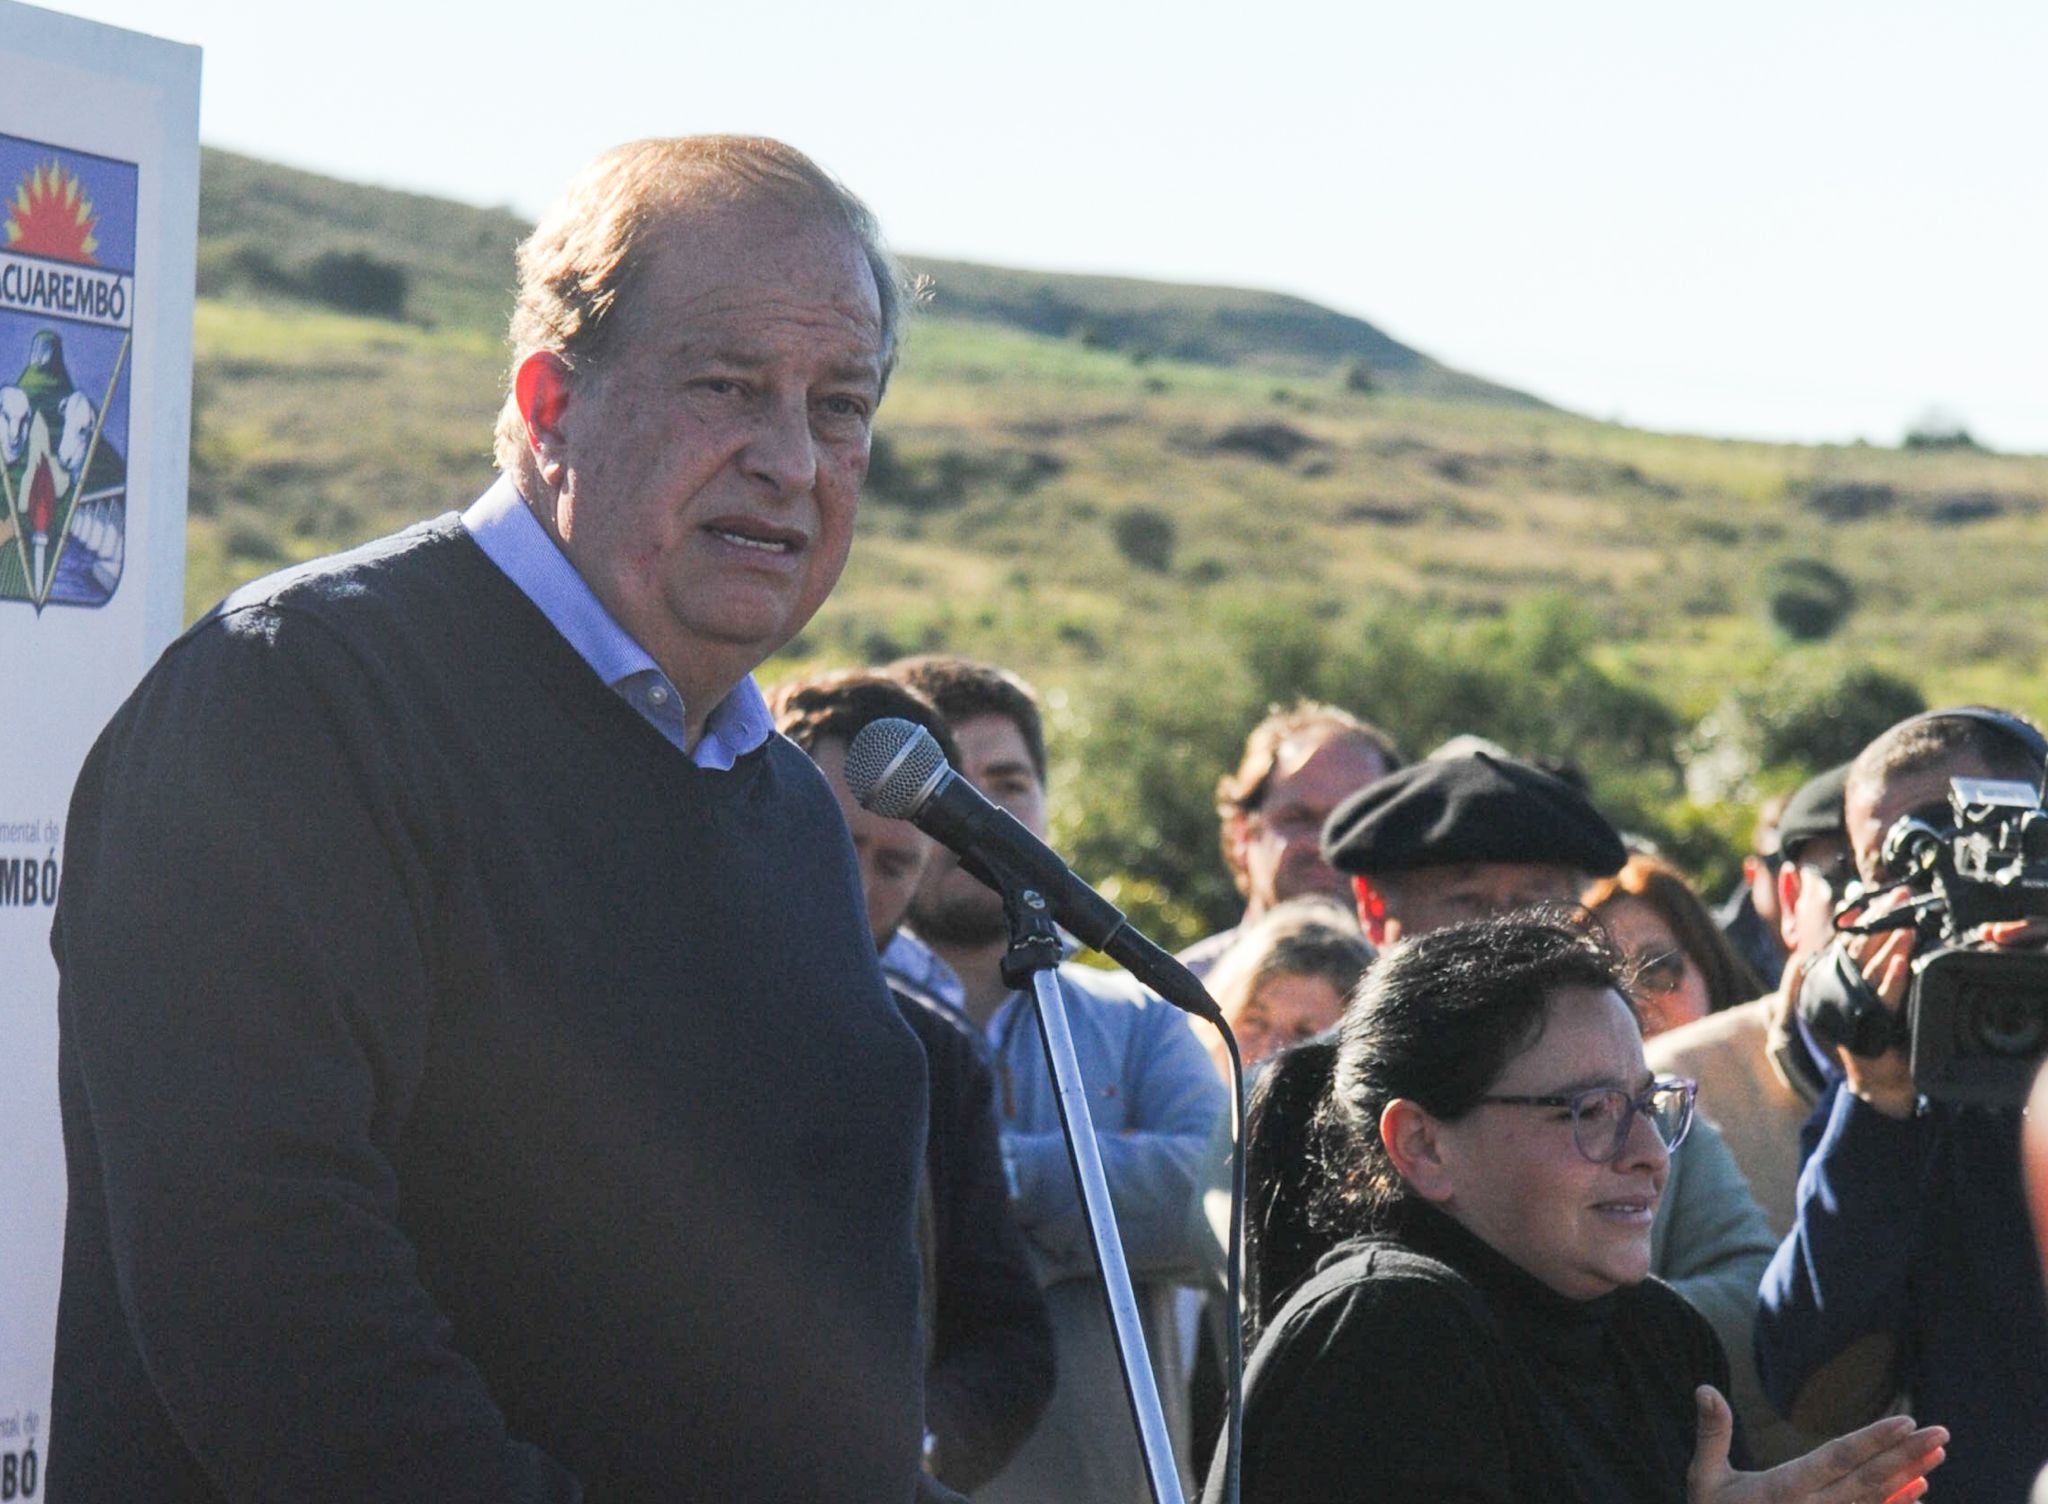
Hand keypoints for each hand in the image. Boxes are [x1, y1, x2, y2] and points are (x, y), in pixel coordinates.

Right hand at [1687, 1385, 1946, 1503]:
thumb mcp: (1705, 1479)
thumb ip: (1712, 1433)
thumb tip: (1704, 1388)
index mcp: (1785, 1490)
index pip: (1837, 1458)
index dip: (1873, 1440)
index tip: (1906, 1422)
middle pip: (1868, 1478)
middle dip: (1906, 1453)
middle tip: (1941, 1432)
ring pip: (1876, 1499)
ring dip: (1909, 1475)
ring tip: (1937, 1454)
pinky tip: (1919, 1491)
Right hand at [1831, 895, 1917, 1118]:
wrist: (1877, 1082)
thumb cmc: (1878, 1037)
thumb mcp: (1871, 998)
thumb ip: (1869, 970)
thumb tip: (1877, 937)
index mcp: (1839, 980)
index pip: (1850, 940)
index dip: (1865, 918)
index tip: (1883, 897)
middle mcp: (1841, 990)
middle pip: (1859, 947)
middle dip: (1880, 920)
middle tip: (1900, 896)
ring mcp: (1853, 1008)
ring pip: (1870, 968)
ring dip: (1891, 945)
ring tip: (1909, 926)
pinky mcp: (1869, 1026)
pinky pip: (1882, 998)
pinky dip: (1893, 979)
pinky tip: (1905, 963)